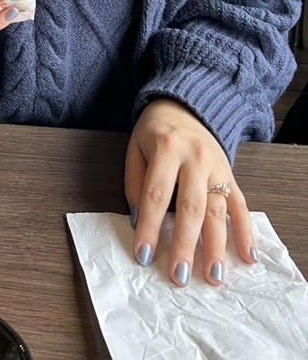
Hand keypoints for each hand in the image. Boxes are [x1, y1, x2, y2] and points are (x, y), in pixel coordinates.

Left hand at [125, 97, 256, 285]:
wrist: (185, 106)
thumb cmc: (154, 132)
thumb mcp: (135, 148)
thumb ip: (134, 183)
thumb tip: (138, 220)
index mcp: (167, 149)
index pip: (156, 194)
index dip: (150, 226)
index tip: (144, 255)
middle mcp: (195, 158)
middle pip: (191, 207)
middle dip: (185, 244)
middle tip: (180, 275)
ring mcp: (217, 167)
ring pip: (218, 210)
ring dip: (216, 246)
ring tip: (213, 276)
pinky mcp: (231, 175)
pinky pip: (241, 205)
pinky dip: (246, 231)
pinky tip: (247, 256)